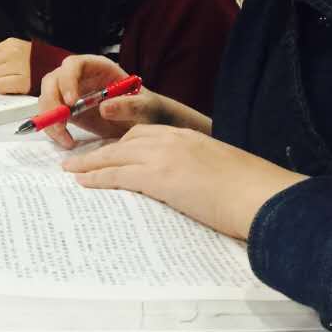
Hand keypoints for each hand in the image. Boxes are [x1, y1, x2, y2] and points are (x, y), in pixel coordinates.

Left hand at [0, 38, 32, 93]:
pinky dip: (5, 89)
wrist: (59, 67)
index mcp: (7, 44)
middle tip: (4, 77)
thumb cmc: (33, 63)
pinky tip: (15, 86)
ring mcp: (18, 65)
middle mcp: (11, 52)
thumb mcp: (14, 54)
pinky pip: (1, 87)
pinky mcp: (24, 80)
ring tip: (11, 81)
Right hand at [38, 54, 207, 149]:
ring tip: (65, 136)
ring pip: (47, 99)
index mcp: (98, 67)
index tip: (72, 101)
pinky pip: (51, 117)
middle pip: (53, 80)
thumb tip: (104, 107)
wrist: (145, 124)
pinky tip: (67, 141)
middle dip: (52, 101)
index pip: (74, 65)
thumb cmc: (148, 109)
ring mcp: (70, 94)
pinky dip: (53, 130)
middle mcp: (80, 77)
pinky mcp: (68, 111)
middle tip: (61, 122)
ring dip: (50, 118)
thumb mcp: (146, 107)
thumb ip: (129, 105)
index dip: (68, 79)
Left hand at [63, 124, 305, 240]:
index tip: (110, 153)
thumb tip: (192, 187)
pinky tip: (83, 182)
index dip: (124, 145)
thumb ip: (200, 170)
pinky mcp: (158, 176)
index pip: (146, 134)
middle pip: (125, 142)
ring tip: (70, 171)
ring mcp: (163, 156)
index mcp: (188, 136)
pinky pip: (118, 174)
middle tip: (81, 160)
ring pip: (115, 155)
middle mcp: (171, 140)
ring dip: (90, 164)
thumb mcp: (221, 170)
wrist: (261, 196)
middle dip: (101, 152)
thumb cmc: (251, 191)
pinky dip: (97, 177)